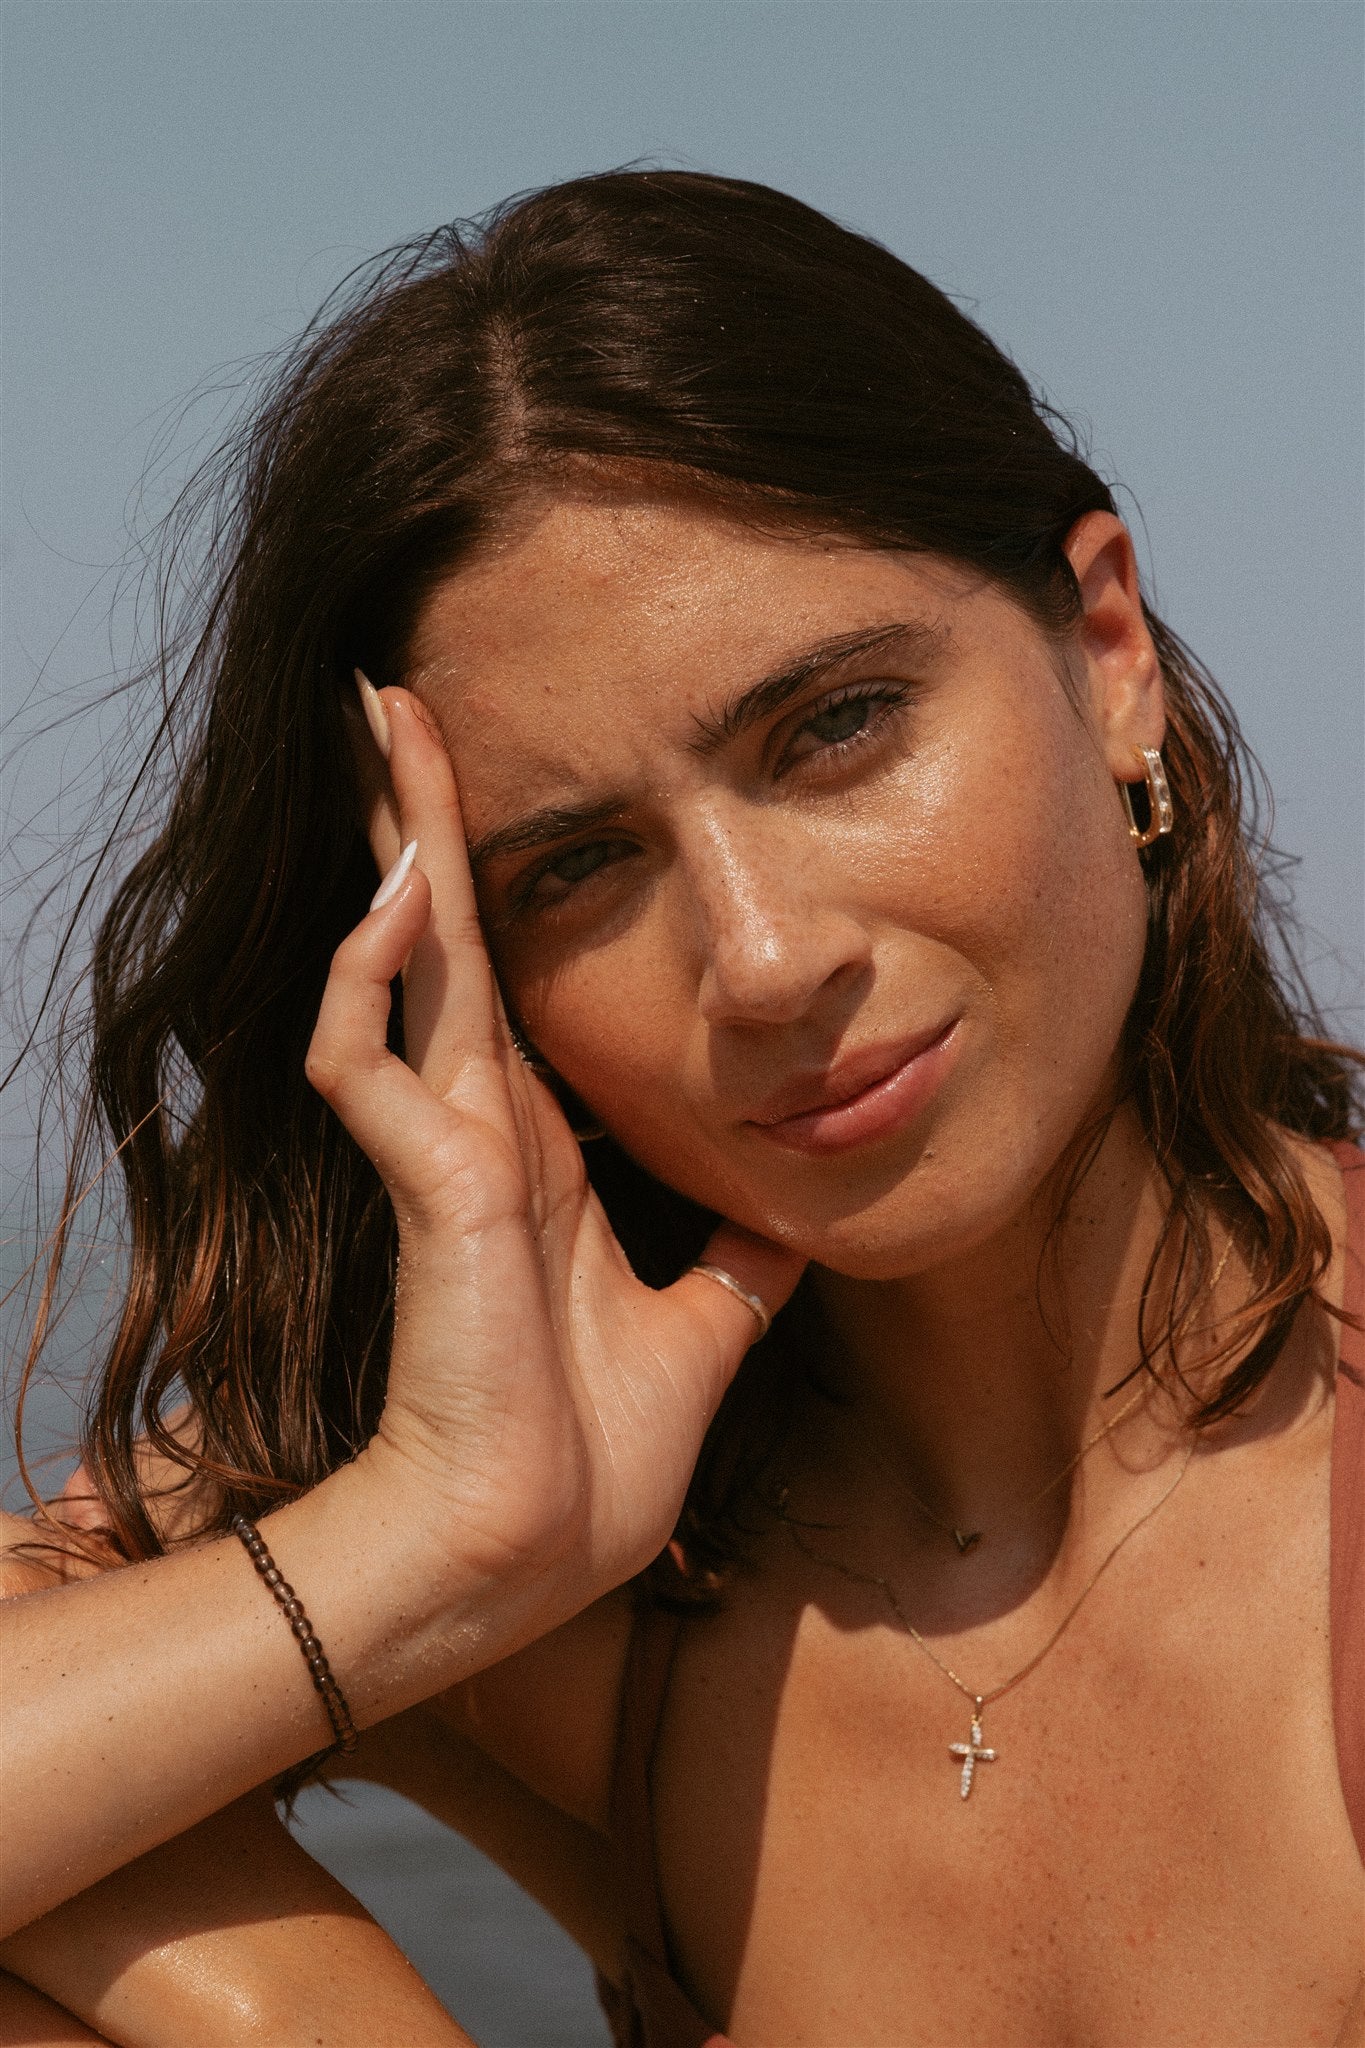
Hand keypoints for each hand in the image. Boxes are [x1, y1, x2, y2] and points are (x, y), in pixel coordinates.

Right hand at [309, 687, 803, 1609]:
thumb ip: (738, 1265)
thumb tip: (800, 1214)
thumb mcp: (701, 1327)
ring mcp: (447, 1149)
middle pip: (451, 936)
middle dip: (431, 816)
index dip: (492, 886)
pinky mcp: (429, 1186)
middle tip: (404, 699)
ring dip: (395, 841)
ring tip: (386, 721)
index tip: (496, 793)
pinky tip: (400, 893)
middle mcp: (485, 1127)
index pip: (508, 981)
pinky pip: (369, 1058)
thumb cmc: (589, 1459)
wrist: (531, 1554)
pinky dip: (372, 975)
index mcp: (541, 1152)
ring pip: (400, 959)